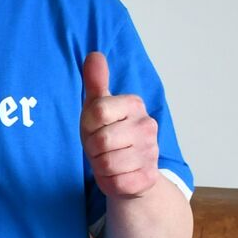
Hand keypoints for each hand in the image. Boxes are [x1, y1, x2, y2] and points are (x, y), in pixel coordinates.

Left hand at [80, 52, 159, 198]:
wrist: (130, 170)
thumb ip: (96, 82)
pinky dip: (109, 181)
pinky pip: (114, 182)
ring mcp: (151, 153)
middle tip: (101, 148)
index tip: (95, 126)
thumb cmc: (109, 134)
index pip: (97, 111)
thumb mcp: (98, 108)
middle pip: (99, 140)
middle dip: (92, 148)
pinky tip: (118, 175)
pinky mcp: (147, 177)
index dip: (87, 124)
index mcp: (134, 105)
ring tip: (109, 160)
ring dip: (100, 166)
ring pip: (106, 163)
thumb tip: (94, 54)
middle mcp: (147, 126)